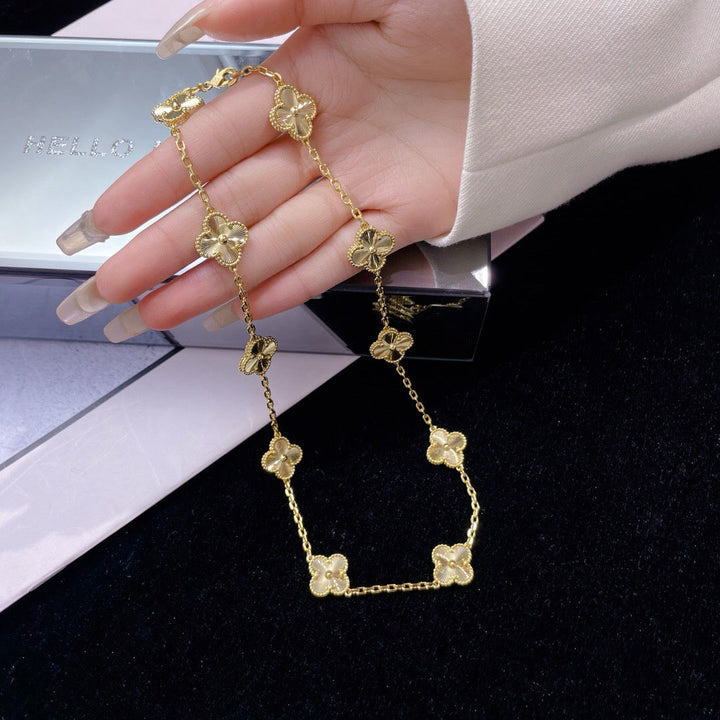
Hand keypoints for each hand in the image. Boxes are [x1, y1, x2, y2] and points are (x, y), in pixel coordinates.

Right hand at [56, 0, 470, 340]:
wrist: (549, 54)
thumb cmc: (471, 8)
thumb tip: (199, 23)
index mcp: (303, 79)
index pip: (211, 139)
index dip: (156, 180)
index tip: (107, 217)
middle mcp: (321, 139)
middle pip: (228, 202)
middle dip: (168, 246)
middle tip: (113, 286)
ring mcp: (358, 185)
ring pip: (271, 240)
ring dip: (216, 279)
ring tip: (159, 313)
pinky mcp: (402, 219)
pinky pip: (338, 258)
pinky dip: (292, 285)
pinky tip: (244, 309)